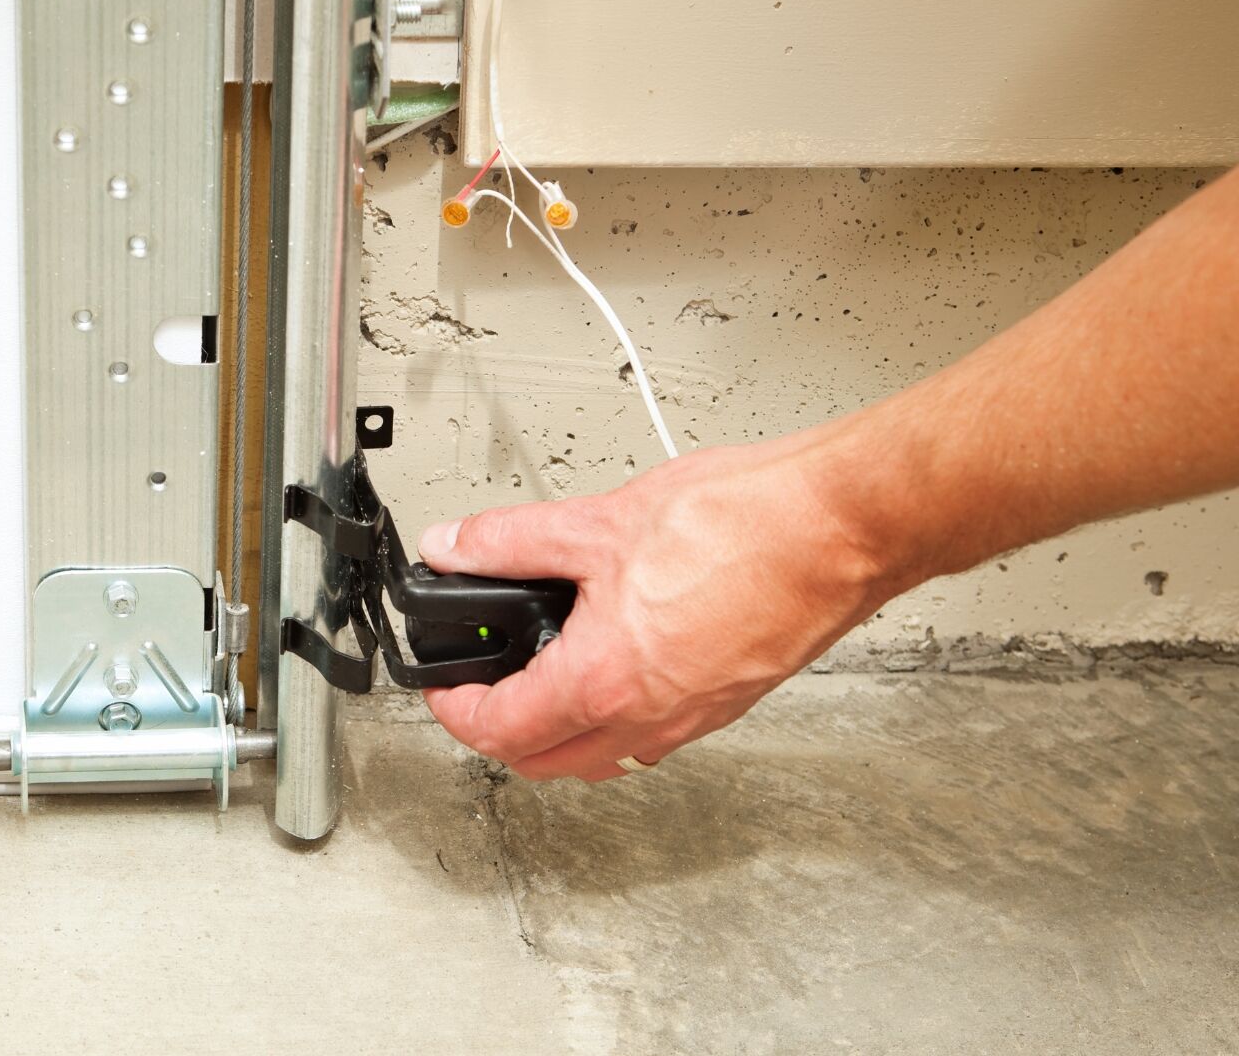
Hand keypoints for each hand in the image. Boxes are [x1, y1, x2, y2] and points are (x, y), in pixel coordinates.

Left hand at [416, 431, 906, 780]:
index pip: (500, 729)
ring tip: (541, 677)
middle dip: (501, 734)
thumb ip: (510, 540)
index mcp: (604, 680)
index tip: (442, 685)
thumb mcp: (598, 522)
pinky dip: (617, 718)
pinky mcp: (728, 701)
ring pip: (603, 758)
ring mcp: (694, 717)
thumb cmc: (746, 523)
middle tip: (481, 688)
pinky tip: (617, 663)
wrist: (842, 525)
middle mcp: (649, 717)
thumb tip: (455, 545)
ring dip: (561, 734)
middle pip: (547, 763)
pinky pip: (653, 736)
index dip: (453, 710)